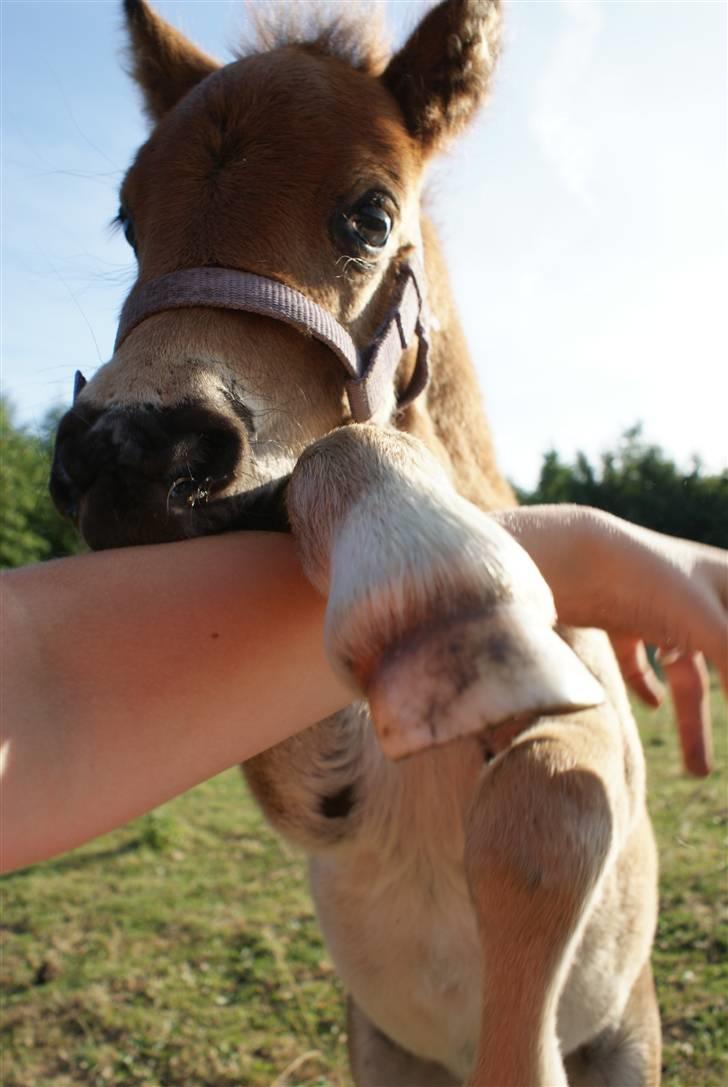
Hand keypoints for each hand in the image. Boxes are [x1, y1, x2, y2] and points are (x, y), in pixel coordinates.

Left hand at [494, 505, 726, 775]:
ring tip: (696, 771)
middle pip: (723, 662)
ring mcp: (657, 606)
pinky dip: (645, 684)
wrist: (573, 554)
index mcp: (727, 583)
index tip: (725, 722)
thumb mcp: (709, 624)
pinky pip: (639, 658)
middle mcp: (696, 594)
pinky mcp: (620, 616)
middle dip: (715, 717)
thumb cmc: (650, 579)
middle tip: (710, 771)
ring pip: (683, 673)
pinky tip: (651, 707)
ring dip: (692, 720)